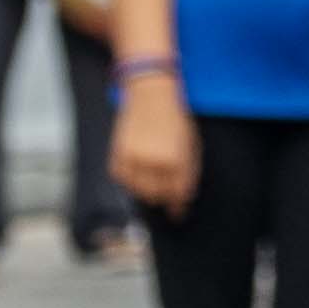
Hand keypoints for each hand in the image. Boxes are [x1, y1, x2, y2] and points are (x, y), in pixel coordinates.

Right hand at [110, 76, 196, 216]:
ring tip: (152, 175)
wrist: (151, 94)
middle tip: (166, 190)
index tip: (178, 213)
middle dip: (164, 196)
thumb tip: (182, 198)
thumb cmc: (175, 119)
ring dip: (146, 189)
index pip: (178, 193)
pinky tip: (137, 170)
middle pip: (158, 195)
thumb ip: (188, 172)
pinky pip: (122, 179)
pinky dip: (129, 180)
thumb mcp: (190, 144)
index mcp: (177, 160)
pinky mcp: (118, 154)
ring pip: (139, 191)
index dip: (179, 206)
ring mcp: (134, 158)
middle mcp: (155, 162)